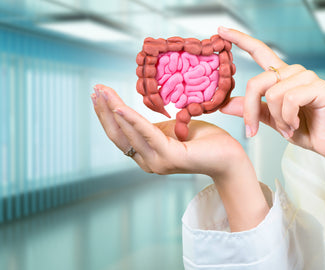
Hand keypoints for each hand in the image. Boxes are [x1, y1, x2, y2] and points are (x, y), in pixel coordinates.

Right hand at [92, 84, 268, 230]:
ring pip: (129, 133)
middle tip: (94, 89)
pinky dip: (133, 119)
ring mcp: (158, 162)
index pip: (121, 134)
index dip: (107, 114)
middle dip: (104, 110)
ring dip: (113, 110)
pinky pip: (148, 133)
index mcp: (148, 155)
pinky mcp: (171, 157)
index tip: (98, 94)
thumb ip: (155, 128)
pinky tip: (121, 107)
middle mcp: (149, 162)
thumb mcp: (174, 130)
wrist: (229, 156)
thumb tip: (139, 115)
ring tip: (103, 92)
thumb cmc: (205, 141)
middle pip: (118, 134)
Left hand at [218, 27, 324, 182]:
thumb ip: (252, 110)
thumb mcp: (272, 120)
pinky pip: (289, 100)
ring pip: (273, 94)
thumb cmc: (305, 130)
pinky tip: (296, 125)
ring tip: (288, 128)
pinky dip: (288, 118)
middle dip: (250, 111)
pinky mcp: (319, 87)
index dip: (240, 39)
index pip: (259, 51)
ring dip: (277, 119)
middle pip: (256, 83)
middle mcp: (294, 72)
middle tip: (254, 131)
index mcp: (281, 76)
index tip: (221, 30)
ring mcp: (307, 77)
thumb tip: (224, 104)